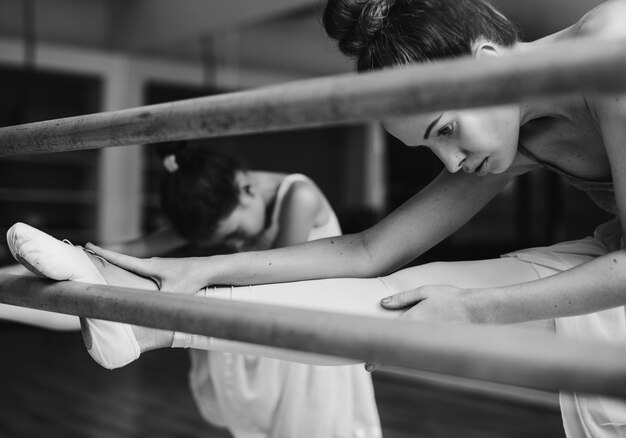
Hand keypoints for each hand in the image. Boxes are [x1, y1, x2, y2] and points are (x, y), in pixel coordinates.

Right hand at [85, 243, 202, 293]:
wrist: (208, 269)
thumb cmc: (191, 280)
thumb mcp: (173, 294)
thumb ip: (158, 304)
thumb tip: (142, 314)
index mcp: (149, 266)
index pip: (121, 259)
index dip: (103, 253)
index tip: (87, 245)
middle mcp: (151, 263)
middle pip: (122, 259)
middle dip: (104, 255)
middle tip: (86, 250)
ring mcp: (157, 266)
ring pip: (132, 264)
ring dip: (117, 262)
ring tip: (100, 262)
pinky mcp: (163, 270)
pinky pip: (141, 269)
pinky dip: (129, 269)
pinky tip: (127, 275)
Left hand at [364, 285, 481, 372]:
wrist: (478, 310)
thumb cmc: (451, 298)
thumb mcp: (425, 291)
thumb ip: (403, 298)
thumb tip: (383, 303)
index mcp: (412, 318)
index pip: (391, 338)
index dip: (378, 351)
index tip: (367, 361)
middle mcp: (420, 333)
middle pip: (397, 350)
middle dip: (382, 359)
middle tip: (368, 366)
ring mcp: (430, 341)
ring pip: (408, 353)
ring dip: (395, 357)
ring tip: (382, 360)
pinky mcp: (438, 344)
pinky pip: (421, 352)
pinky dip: (411, 354)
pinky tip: (405, 354)